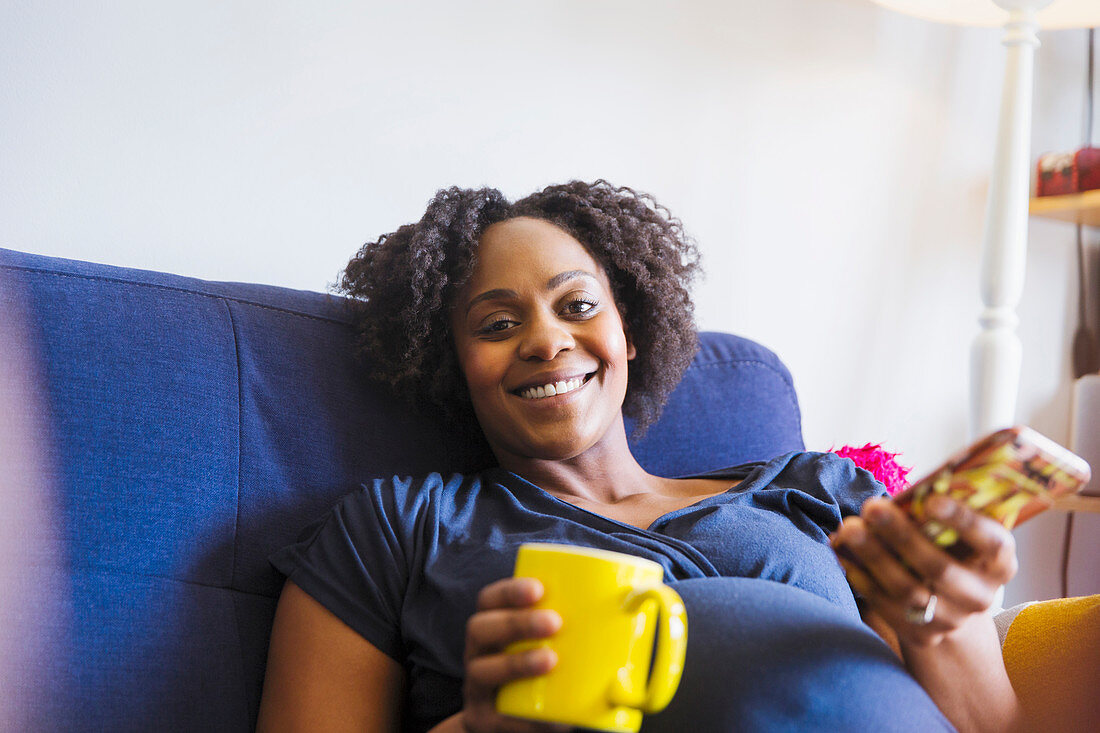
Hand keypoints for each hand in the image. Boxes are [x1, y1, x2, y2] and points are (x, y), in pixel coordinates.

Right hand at [458, 577, 571, 732]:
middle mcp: (478, 653)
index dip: (509, 590)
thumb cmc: (549, 673)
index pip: (489, 599)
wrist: (522, 722)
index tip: (540, 588)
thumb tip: (636, 601)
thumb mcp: (557, 643)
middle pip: (479, 629)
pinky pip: (496, 717)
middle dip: (515, 622)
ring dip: (515, 663)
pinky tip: (550, 717)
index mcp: (494, 626)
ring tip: (550, 660)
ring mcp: (477, 688)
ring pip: (481, 671)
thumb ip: (581, 625)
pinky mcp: (485, 720)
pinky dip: (522, 717)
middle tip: (555, 622)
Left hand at [830, 494, 1017, 646]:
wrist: (949, 604)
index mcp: (999, 563)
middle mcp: (981, 596)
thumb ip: (938, 514)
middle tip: (872, 507)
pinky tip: (841, 552)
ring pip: (907, 590)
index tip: (931, 499)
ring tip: (848, 528)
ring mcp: (951, 620)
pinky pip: (885, 606)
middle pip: (940, 568)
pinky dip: (860, 577)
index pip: (992, 542)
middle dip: (901, 536)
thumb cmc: (949, 550)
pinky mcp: (921, 634)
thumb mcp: (957, 533)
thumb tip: (905, 492)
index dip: (963, 521)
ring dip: (873, 556)